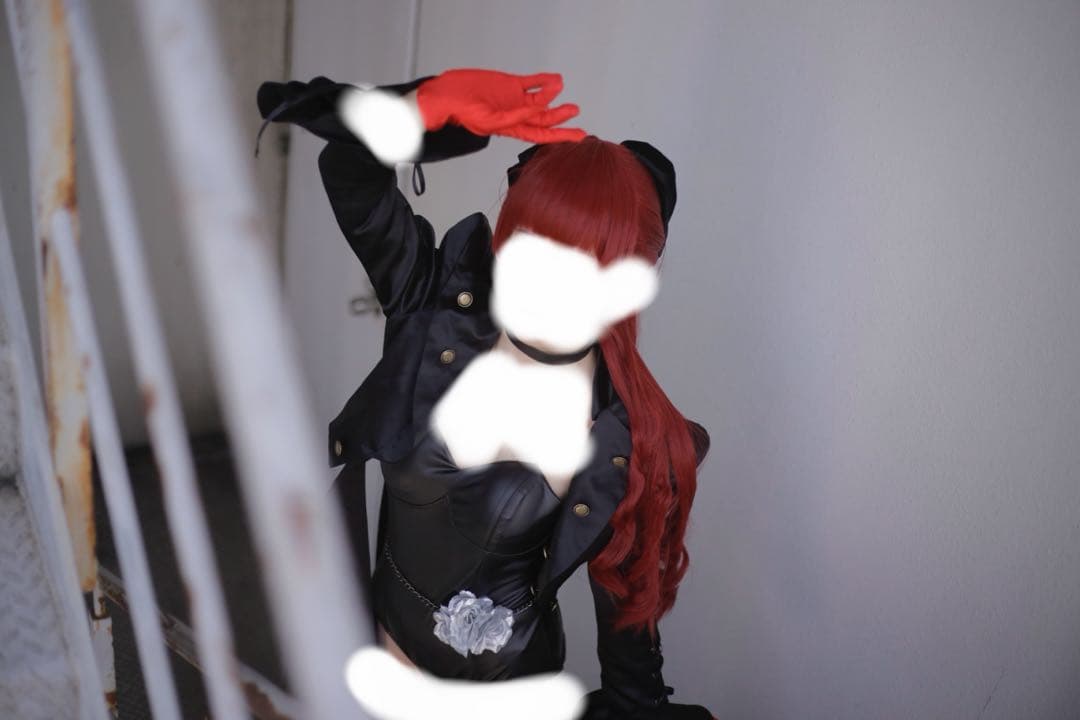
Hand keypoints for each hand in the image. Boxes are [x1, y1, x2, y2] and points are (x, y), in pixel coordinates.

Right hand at [416, 68, 586, 142]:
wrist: (448, 94)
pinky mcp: (509, 84)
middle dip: (560, 115)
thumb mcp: (491, 120)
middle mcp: (516, 114)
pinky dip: (542, 80)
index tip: (578, 135)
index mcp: (512, 128)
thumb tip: (534, 111)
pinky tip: (553, 79)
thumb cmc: (463, 113)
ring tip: (558, 85)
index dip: (561, 136)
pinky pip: (531, 82)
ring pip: (540, 98)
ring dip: (551, 92)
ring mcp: (514, 98)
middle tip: (574, 110)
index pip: (542, 134)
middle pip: (544, 117)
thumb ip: (514, 116)